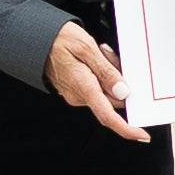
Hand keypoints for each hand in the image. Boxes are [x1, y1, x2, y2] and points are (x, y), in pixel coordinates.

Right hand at [43, 22, 148, 142]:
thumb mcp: (86, 47)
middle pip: (113, 100)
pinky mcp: (75, 89)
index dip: (126, 129)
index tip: (141, 135)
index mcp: (83, 86)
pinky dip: (101, 74)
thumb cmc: (56, 39)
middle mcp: (79, 95)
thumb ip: (106, 70)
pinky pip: (96, 87)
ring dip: (110, 75)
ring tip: (99, 54)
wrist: (33, 39)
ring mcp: (76, 94)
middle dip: (120, 82)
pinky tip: (94, 59)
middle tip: (111, 57)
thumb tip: (122, 91)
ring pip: (106, 92)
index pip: (108, 115)